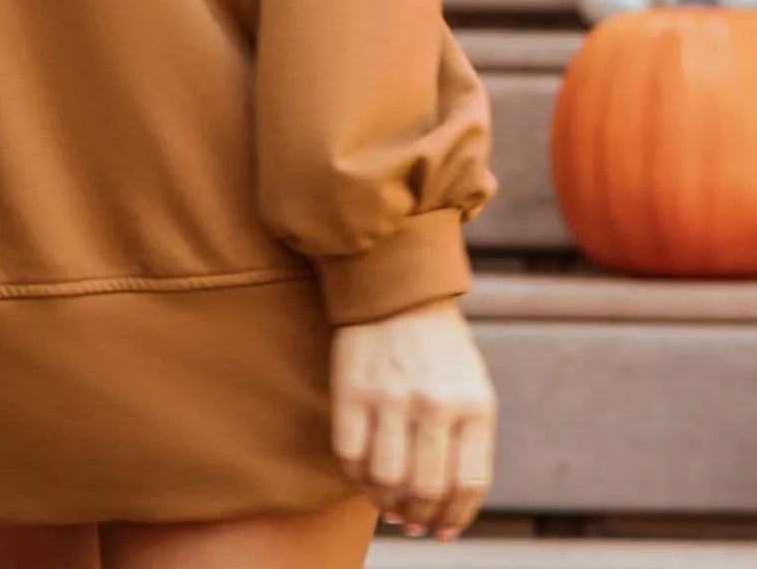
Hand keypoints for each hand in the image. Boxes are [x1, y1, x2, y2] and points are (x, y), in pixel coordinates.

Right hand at [331, 296, 495, 540]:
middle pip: (425, 489)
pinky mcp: (351, 390)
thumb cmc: (439, 350)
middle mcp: (435, 403)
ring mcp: (390, 396)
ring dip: (386, 503)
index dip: (454, 519)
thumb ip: (467, 445)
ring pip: (385, 479)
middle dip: (419, 518)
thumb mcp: (471, 388)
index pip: (467, 485)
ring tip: (388, 505)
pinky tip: (365, 477)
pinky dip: (356, 477)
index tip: (442, 532)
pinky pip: (350, 455)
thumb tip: (444, 513)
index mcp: (473, 404)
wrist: (396, 291)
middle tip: (412, 522)